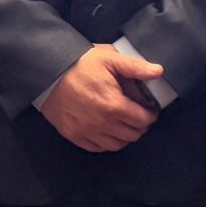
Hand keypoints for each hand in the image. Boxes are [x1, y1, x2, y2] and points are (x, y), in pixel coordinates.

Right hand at [37, 44, 162, 152]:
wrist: (47, 72)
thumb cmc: (79, 64)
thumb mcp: (108, 58)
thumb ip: (135, 67)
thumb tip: (158, 71)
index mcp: (114, 105)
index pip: (143, 120)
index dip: (150, 114)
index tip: (149, 109)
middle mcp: (102, 123)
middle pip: (132, 135)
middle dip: (139, 125)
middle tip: (137, 115)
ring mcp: (87, 131)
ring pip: (117, 145)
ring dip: (124, 136)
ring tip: (123, 124)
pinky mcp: (74, 135)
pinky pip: (97, 148)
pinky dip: (106, 142)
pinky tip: (106, 130)